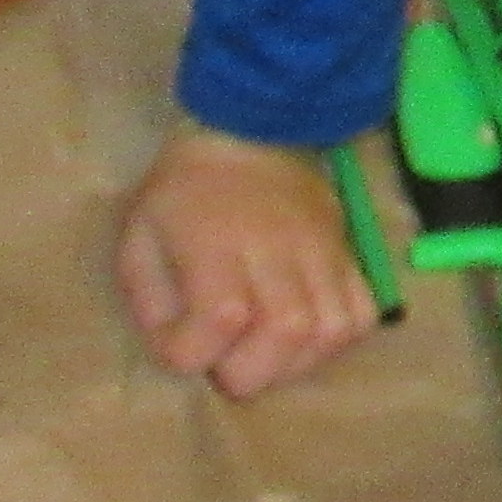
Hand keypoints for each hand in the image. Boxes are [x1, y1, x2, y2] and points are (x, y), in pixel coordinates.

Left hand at [117, 124, 382, 398]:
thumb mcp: (140, 236)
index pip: (218, 318)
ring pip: (330, 328)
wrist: (252, 131)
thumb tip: (177, 346)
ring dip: (294, 363)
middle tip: (226, 364)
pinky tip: (304, 339)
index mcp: (216, 242)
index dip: (190, 351)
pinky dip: (336, 339)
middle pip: (285, 329)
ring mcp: (321, 251)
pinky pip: (362, 313)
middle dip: (249, 371)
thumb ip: (149, 301)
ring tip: (265, 356)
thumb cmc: (186, 192)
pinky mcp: (348, 254)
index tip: (178, 341)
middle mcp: (276, 248)